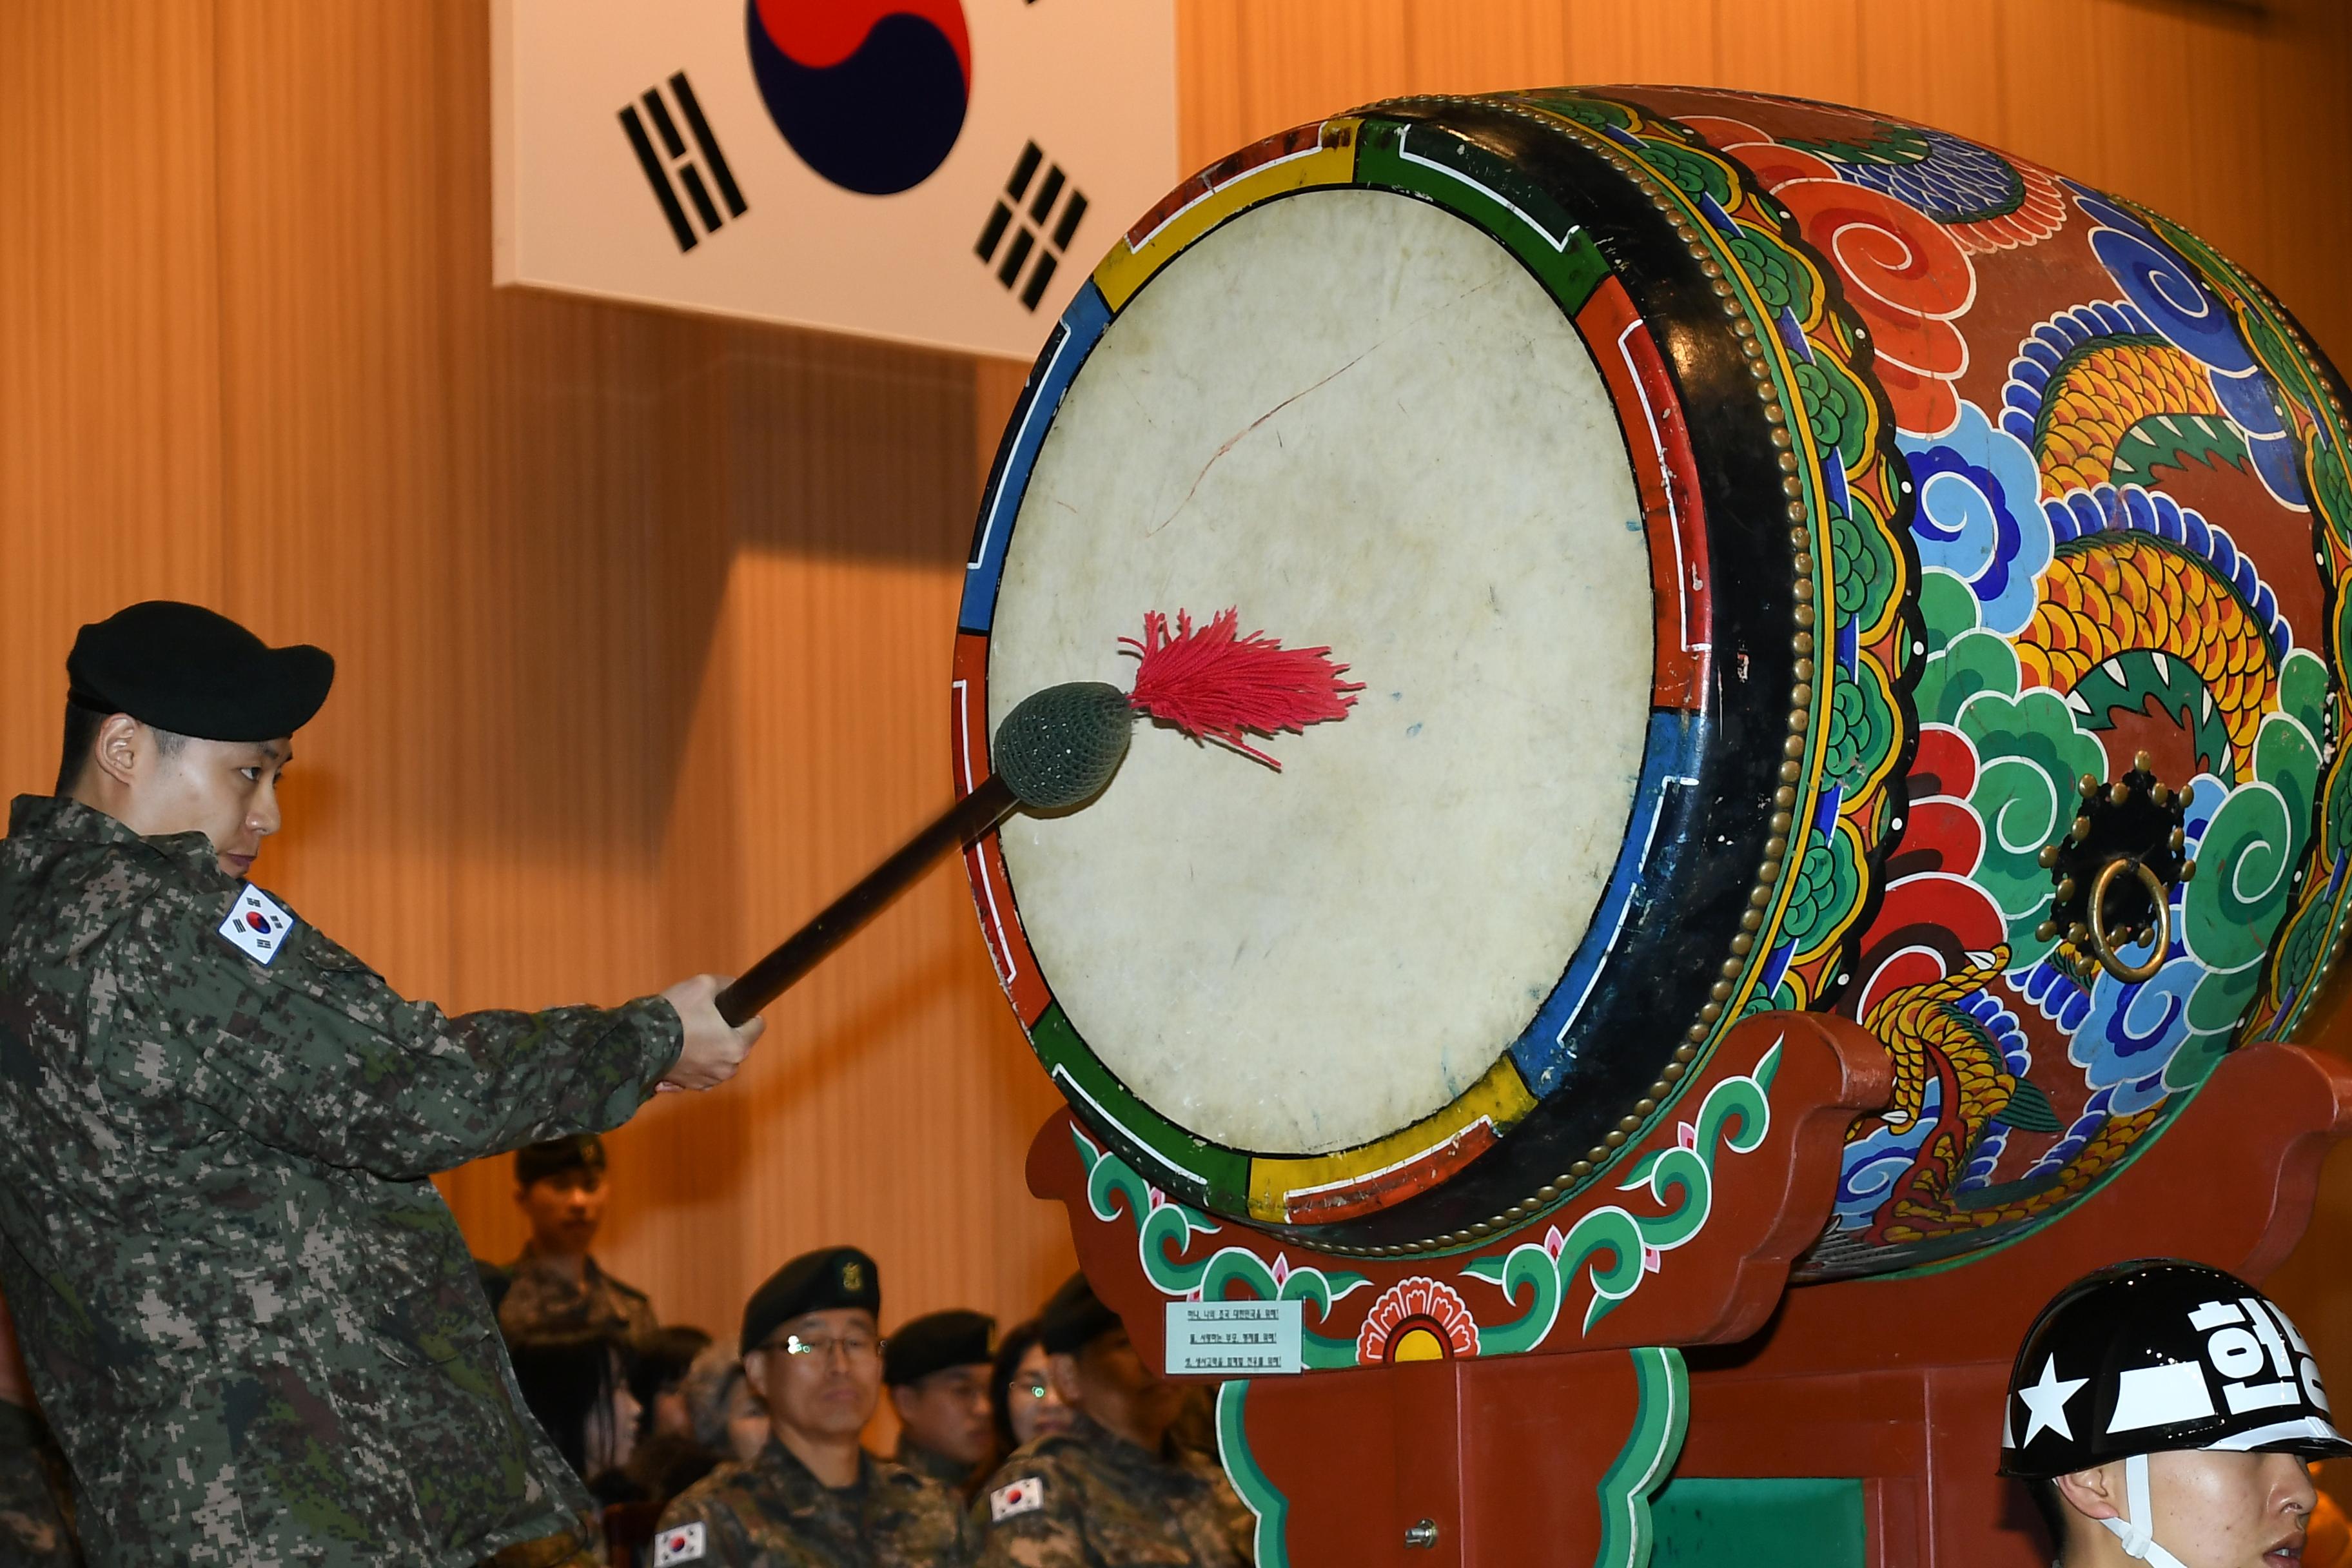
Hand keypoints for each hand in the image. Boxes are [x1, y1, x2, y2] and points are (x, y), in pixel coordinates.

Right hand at [656, 974, 765, 1091]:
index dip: (743, 1013)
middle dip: (724, 1032)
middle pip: (736, 1043)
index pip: (756, 1025)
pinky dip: (692, 1061)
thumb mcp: (704, 985)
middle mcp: (726, 1069)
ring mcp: (707, 1081)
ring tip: (688, 1033)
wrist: (639, 1040)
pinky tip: (680, 1050)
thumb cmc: (674, 1014)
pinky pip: (699, 1071)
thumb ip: (727, 985)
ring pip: (718, 1058)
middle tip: (703, 1019)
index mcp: (737, 1047)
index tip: (727, 1009)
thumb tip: (734, 987)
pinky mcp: (688, 1087)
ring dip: (709, 1048)